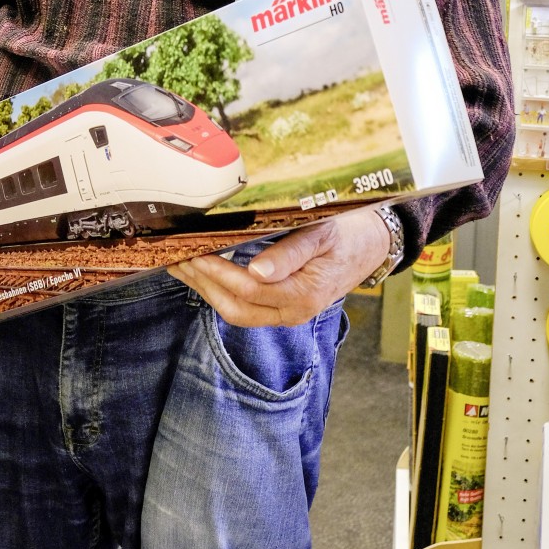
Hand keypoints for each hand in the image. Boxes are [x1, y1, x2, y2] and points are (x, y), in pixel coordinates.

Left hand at [169, 207, 391, 327]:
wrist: (371, 245)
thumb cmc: (346, 236)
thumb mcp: (321, 235)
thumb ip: (289, 253)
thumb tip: (257, 271)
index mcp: (303, 295)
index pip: (248, 289)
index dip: (217, 273)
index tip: (194, 253)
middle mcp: (292, 312)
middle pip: (236, 308)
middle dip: (202, 285)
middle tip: (177, 259)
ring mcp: (286, 314)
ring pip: (236, 312)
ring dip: (206, 290)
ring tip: (181, 266)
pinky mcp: (280, 308)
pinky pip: (244, 308)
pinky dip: (219, 292)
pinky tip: (204, 274)